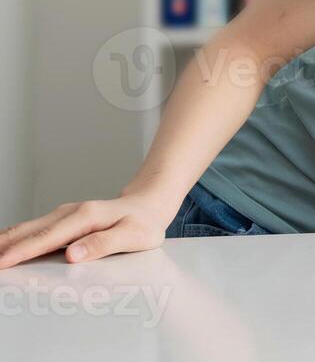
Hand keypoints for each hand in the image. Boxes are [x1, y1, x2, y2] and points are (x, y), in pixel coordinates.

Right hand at [0, 191, 174, 268]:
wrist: (148, 205)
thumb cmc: (143, 224)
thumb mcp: (133, 236)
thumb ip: (103, 244)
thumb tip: (72, 255)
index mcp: (86, 216)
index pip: (47, 237)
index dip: (22, 251)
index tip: (2, 262)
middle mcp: (70, 212)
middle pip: (29, 230)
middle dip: (3, 245)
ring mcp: (64, 215)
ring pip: (27, 228)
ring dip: (5, 240)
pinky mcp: (62, 220)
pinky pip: (33, 229)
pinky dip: (15, 238)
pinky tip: (3, 246)